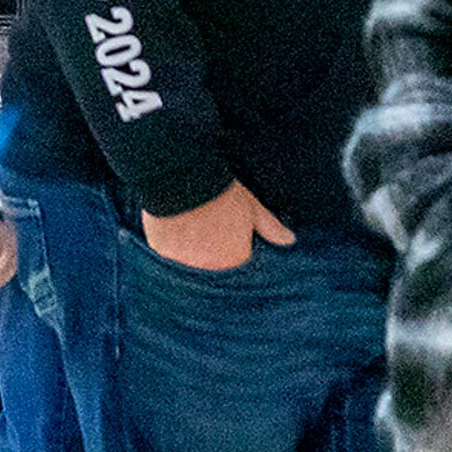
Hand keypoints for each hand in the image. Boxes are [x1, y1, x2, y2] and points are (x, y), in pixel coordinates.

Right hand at [138, 181, 294, 272]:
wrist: (182, 178)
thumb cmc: (221, 192)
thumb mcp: (252, 207)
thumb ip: (270, 227)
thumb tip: (289, 240)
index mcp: (235, 261)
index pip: (237, 271)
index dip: (235, 256)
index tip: (230, 243)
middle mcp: (209, 270)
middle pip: (213, 273)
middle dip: (212, 261)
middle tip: (208, 239)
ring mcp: (183, 266)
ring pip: (190, 270)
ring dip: (191, 260)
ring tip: (190, 237)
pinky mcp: (161, 256)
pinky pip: (169, 262)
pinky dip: (171, 253)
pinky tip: (174, 236)